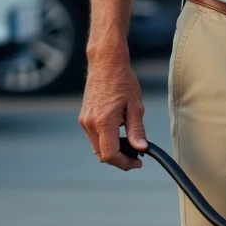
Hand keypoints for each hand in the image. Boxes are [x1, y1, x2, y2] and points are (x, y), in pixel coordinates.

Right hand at [78, 53, 145, 170]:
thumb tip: (141, 148)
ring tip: (129, 139)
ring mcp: (84, 120)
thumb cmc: (122, 80)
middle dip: (119, 158)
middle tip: (136, 154)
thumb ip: (137, 130)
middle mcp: (90, 123)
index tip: (137, 162)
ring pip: (97, 147)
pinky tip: (118, 130)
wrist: (105, 63)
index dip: (124, 163)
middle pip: (102, 155)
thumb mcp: (135, 106)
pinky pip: (94, 137)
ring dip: (112, 149)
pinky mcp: (83, 117)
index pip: (110, 155)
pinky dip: (106, 140)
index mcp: (103, 121)